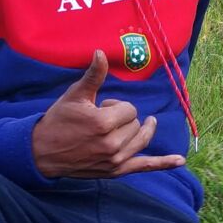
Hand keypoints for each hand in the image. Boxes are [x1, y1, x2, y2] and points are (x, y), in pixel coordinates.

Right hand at [32, 50, 185, 178]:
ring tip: (135, 124)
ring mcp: (115, 160)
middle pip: (136, 123)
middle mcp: (113, 143)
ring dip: (139, 130)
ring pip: (141, 139)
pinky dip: (163, 163)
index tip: (99, 108)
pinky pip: (144, 166)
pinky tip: (179, 160)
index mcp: (104, 123)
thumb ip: (94, 76)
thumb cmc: (59, 120)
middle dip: (122, 118)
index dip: (116, 106)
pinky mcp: (116, 171)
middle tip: (100, 121)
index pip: (129, 109)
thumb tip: (100, 51)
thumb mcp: (75, 95)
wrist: (43, 152)